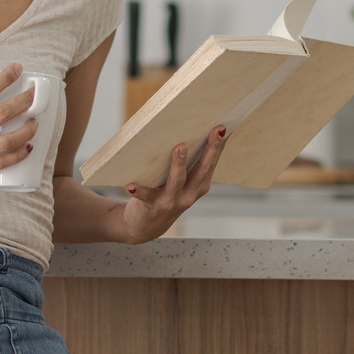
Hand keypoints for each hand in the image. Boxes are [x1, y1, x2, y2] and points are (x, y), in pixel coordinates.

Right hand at [0, 64, 40, 203]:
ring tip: (34, 124)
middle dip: (24, 101)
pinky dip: (18, 155)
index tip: (18, 69)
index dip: (6, 78)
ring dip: (27, 130)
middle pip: (2, 113)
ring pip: (7, 140)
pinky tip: (26, 149)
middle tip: (33, 96)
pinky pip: (0, 163)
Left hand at [115, 126, 225, 242]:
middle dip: (210, 150)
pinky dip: (138, 191)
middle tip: (214, 131)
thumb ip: (189, 164)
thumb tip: (195, 133)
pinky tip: (131, 186)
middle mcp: (189, 194)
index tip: (223, 127)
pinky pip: (145, 197)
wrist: (145, 227)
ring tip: (180, 148)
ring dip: (179, 165)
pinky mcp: (151, 205)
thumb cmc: (165, 195)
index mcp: (199, 185)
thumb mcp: (183, 183)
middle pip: (202, 170)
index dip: (219, 145)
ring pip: (177, 182)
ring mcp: (171, 201)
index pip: (211, 163)